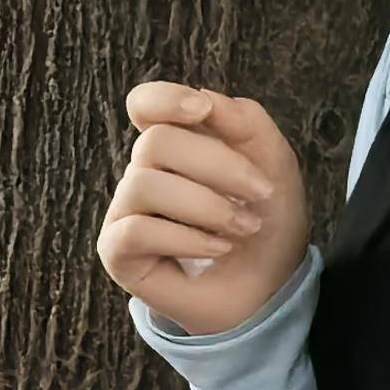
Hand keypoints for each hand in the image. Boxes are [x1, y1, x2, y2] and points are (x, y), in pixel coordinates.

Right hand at [99, 84, 309, 338]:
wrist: (268, 289)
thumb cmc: (266, 224)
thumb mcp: (272, 162)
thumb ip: (243, 121)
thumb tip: (203, 101)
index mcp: (177, 145)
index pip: (144, 105)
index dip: (163, 99)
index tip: (201, 114)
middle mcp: (144, 173)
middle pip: (156, 142)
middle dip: (219, 167)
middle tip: (260, 195)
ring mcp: (126, 212)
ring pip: (145, 185)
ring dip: (208, 207)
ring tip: (242, 228)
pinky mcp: (116, 251)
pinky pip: (138, 230)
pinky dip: (187, 239)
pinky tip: (217, 248)